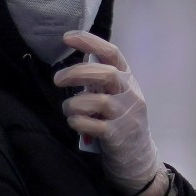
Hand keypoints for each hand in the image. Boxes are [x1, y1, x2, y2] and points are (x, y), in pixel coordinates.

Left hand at [54, 31, 165, 195]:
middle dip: (76, 73)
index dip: (90, 42)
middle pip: (105, 74)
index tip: (68, 37)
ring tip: (69, 110)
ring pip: (96, 101)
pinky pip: (91, 124)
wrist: (138, 159)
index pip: (112, 53)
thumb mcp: (117, 97)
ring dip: (74, 104)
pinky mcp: (117, 136)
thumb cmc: (122, 122)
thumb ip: (102, 79)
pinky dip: (77, 121)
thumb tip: (82, 57)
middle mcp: (130, 94)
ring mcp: (126, 115)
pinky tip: (75, 123)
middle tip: (58, 79)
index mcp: (129, 80)